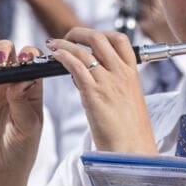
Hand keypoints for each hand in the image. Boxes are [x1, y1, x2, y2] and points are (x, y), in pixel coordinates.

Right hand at [0, 41, 46, 174]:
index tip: (24, 60)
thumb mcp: (28, 126)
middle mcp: (10, 81)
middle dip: (3, 51)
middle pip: (7, 54)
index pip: (31, 61)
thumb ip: (24, 103)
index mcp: (30, 86)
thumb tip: (19, 81)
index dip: (28, 55)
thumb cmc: (21, 146)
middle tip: (1, 62)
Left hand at [45, 27, 156, 154]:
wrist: (132, 151)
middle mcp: (121, 74)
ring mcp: (108, 82)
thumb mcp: (127, 102)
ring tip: (53, 45)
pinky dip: (63, 56)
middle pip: (100, 38)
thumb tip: (92, 76)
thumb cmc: (130, 133)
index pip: (120, 40)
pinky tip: (55, 57)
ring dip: (64, 43)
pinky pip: (76, 66)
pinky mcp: (94, 93)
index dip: (102, 33)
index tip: (89, 38)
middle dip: (79, 33)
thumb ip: (113, 85)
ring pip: (84, 50)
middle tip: (67, 38)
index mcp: (132, 75)